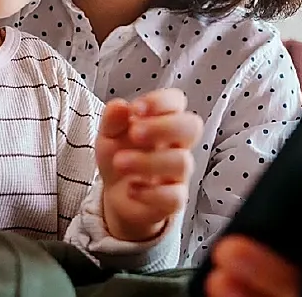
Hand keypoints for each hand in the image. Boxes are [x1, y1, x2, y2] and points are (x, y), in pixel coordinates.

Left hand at [96, 88, 199, 241]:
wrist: (118, 196)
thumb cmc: (120, 156)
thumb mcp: (108, 136)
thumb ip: (112, 120)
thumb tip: (119, 105)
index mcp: (163, 121)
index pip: (176, 101)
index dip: (161, 102)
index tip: (136, 109)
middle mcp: (176, 145)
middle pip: (192, 127)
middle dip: (163, 127)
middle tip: (135, 134)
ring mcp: (178, 173)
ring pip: (182, 162)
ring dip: (148, 161)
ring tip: (120, 163)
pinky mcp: (173, 199)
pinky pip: (175, 196)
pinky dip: (151, 193)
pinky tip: (131, 189)